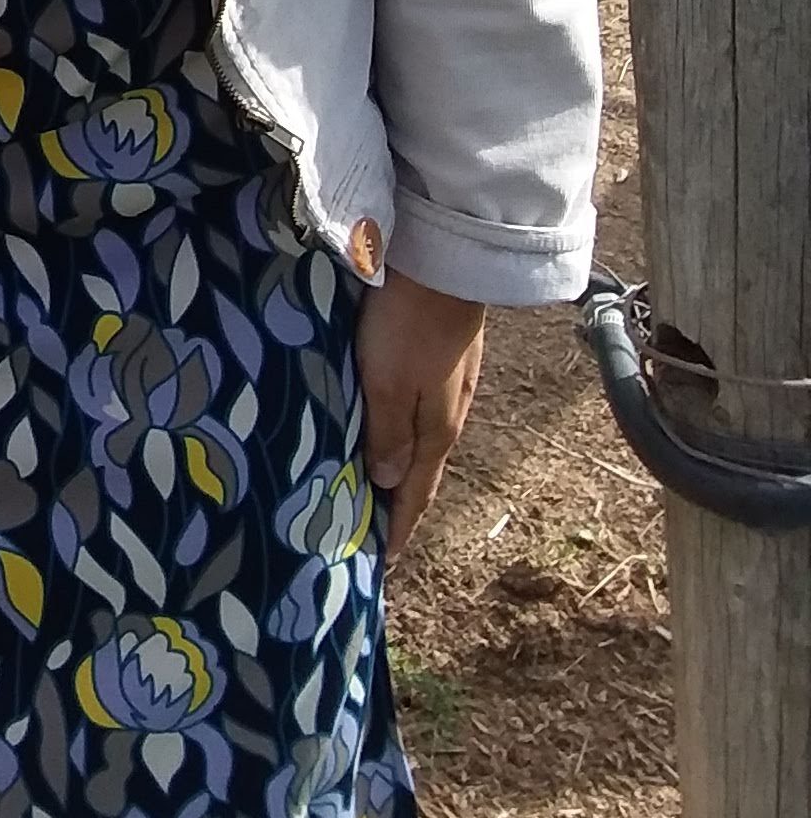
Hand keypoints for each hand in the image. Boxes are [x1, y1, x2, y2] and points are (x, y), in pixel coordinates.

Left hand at [354, 266, 484, 561]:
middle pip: (421, 467)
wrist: (445, 256)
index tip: (382, 561)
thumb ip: (388, 434)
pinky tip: (388, 420)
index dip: (398, 526)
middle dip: (398, 498)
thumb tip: (385, 481)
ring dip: (399, 460)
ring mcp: (449, 379)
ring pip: (421, 434)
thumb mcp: (390, 384)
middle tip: (370, 525)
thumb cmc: (409, 322)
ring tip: (373, 479)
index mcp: (437, 428)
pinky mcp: (442, 352)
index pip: (416, 492)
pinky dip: (401, 425)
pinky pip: (419, 405)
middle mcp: (449, 409)